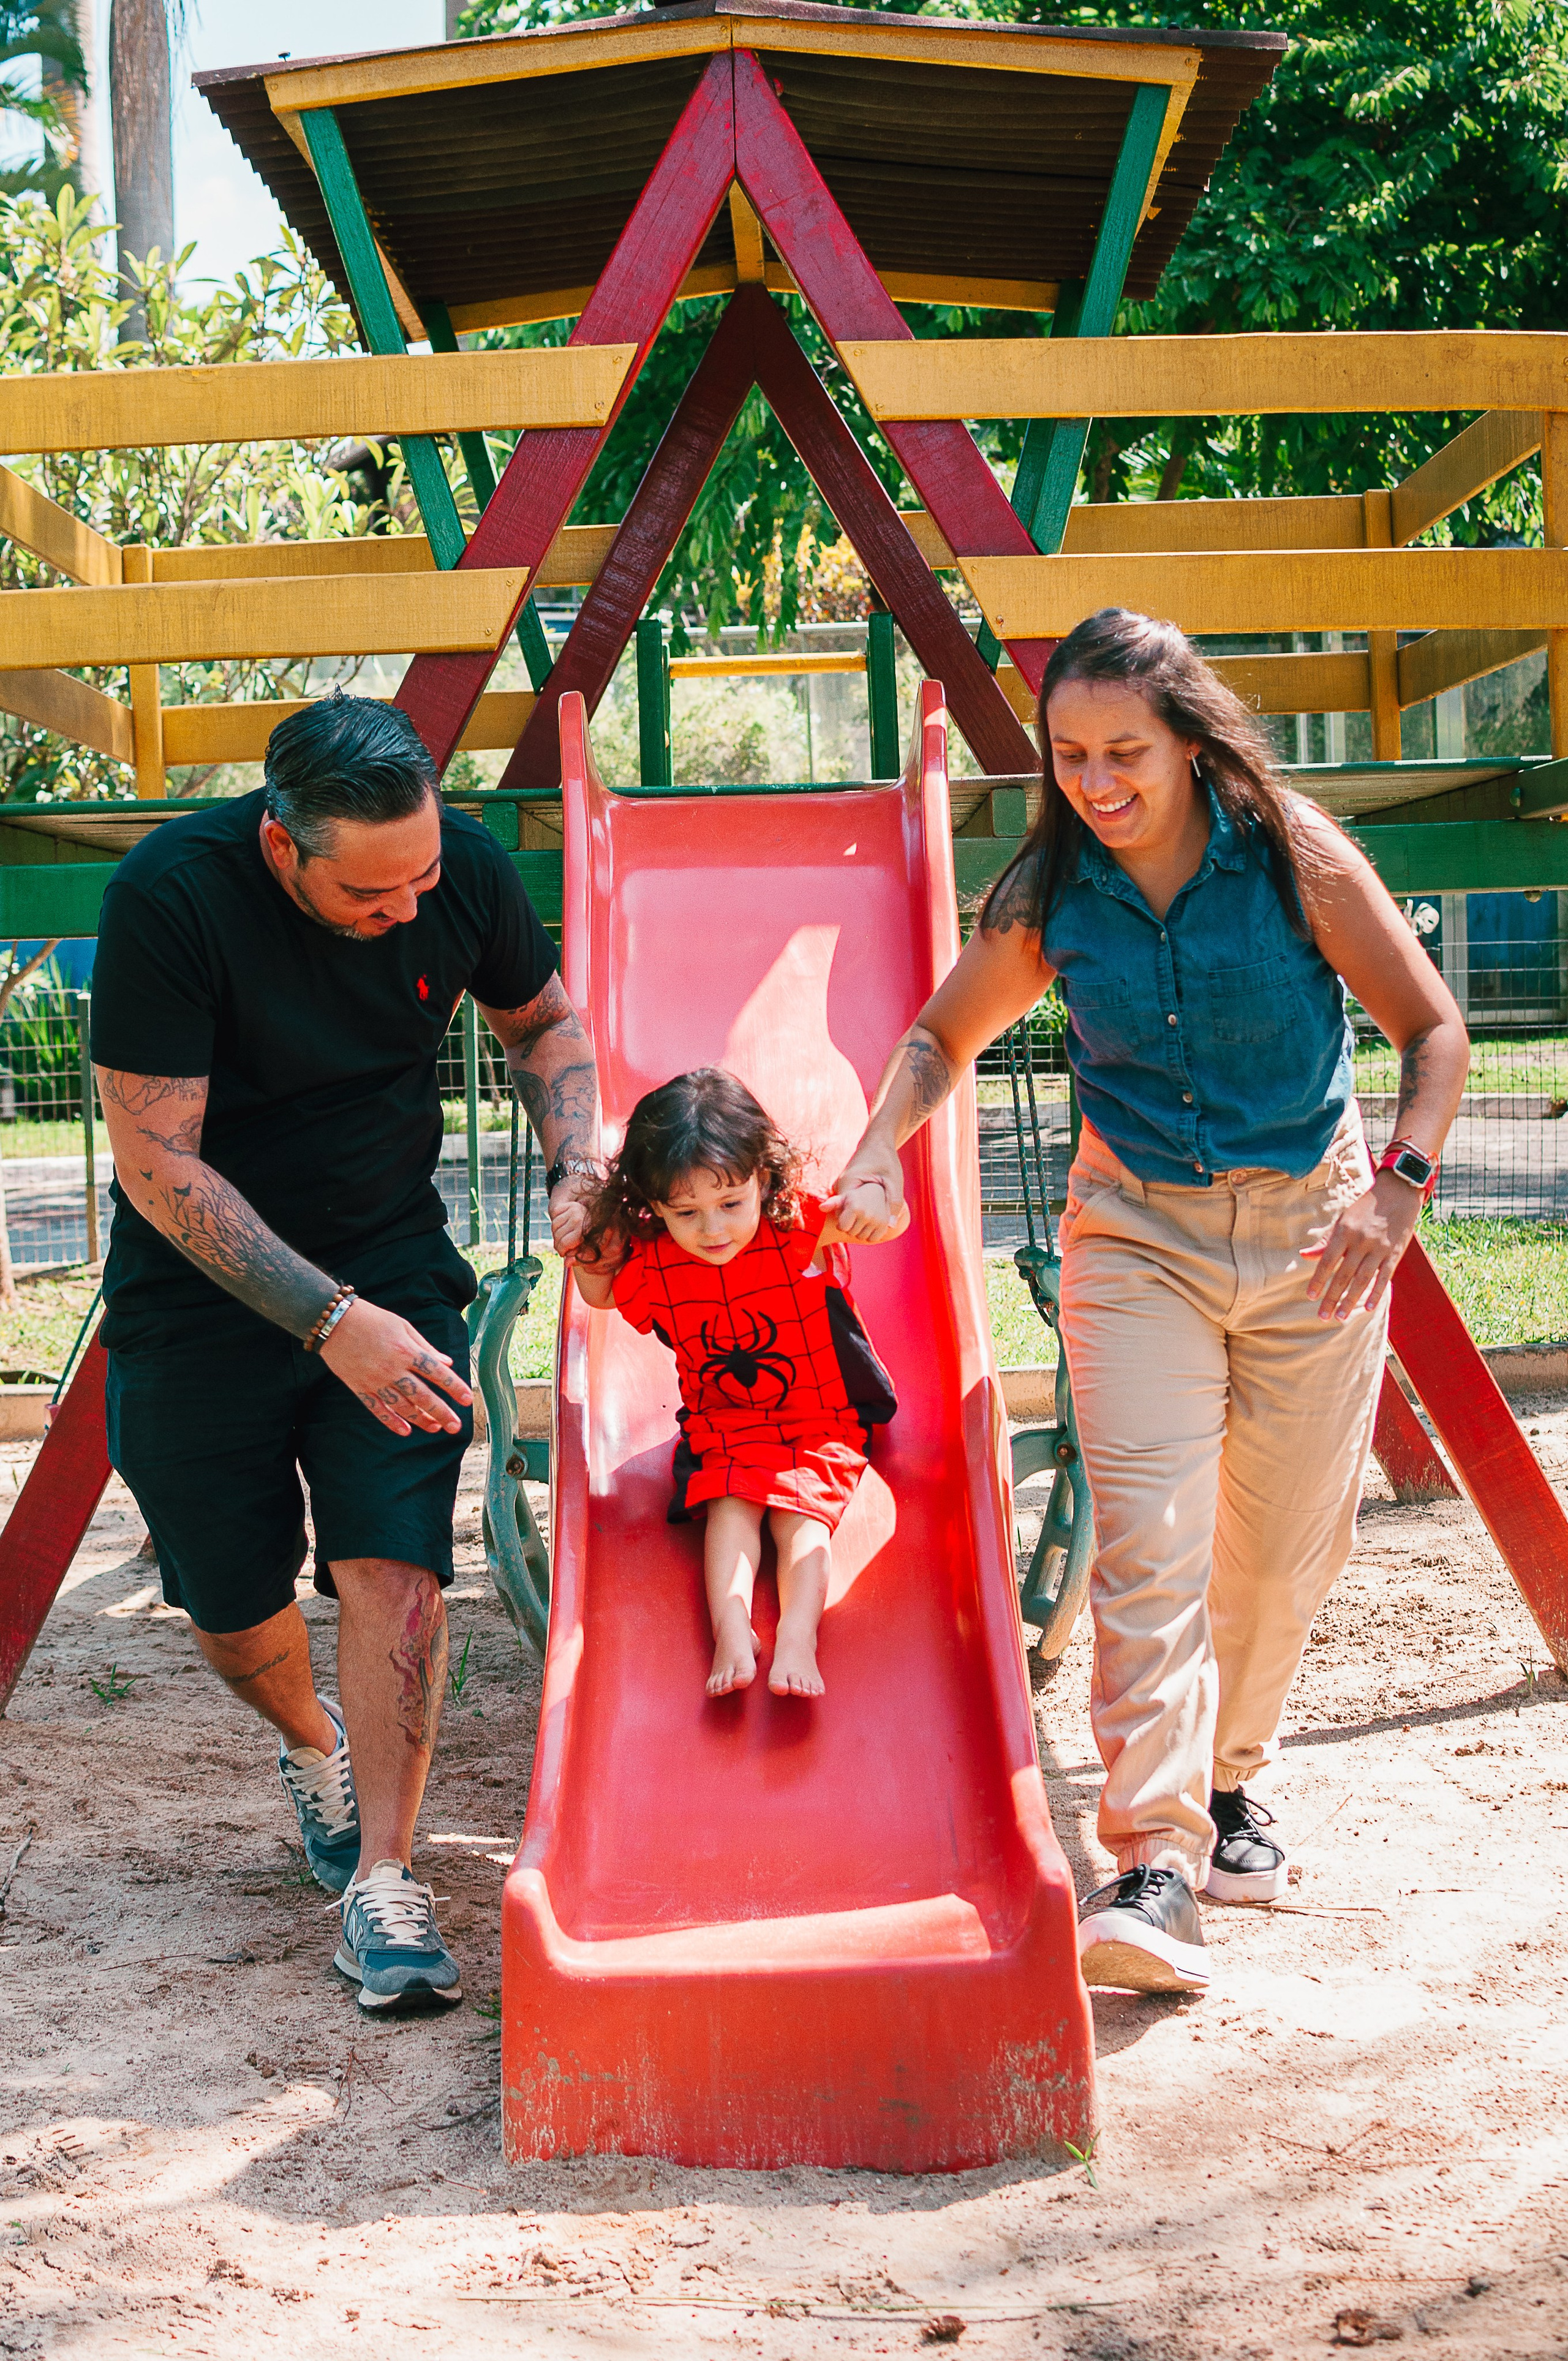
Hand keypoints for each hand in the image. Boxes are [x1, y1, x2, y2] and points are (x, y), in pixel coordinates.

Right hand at [319, 1298, 472, 1436]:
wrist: (334, 1322)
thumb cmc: (372, 1319)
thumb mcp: (403, 1326)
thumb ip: (425, 1346)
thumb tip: (446, 1362)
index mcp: (406, 1350)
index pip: (436, 1373)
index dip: (454, 1387)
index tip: (468, 1400)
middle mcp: (393, 1369)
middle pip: (422, 1395)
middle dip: (442, 1412)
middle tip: (456, 1426)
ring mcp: (375, 1381)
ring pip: (402, 1406)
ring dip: (421, 1419)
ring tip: (436, 1427)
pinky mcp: (359, 1388)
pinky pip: (377, 1409)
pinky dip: (391, 1422)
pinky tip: (405, 1430)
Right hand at [548, 1176, 595, 1256]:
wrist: (592, 1199)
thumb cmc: (595, 1225)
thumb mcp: (591, 1241)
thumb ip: (580, 1253)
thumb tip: (567, 1264)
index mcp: (588, 1226)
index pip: (567, 1243)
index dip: (563, 1250)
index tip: (564, 1253)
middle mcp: (579, 1216)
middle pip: (559, 1238)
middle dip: (559, 1245)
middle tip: (563, 1246)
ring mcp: (571, 1209)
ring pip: (554, 1228)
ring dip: (557, 1234)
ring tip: (564, 1234)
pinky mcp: (563, 1204)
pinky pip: (553, 1218)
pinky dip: (556, 1222)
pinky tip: (564, 1222)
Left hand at [820, 1190, 899, 1245]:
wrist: (878, 1192)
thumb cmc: (856, 1196)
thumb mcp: (844, 1198)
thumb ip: (833, 1203)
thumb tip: (821, 1207)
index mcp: (855, 1207)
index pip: (843, 1228)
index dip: (842, 1224)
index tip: (845, 1216)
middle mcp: (867, 1214)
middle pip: (852, 1233)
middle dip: (851, 1228)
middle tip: (855, 1217)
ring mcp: (877, 1220)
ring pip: (862, 1237)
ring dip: (860, 1232)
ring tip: (862, 1220)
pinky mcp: (885, 1226)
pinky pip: (872, 1239)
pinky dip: (870, 1235)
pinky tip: (869, 1225)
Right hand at [830, 1149, 904, 1241]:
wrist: (877, 1142)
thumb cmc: (886, 1159)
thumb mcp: (894, 1180)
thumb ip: (893, 1202)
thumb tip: (890, 1227)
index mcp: (848, 1183)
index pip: (844, 1214)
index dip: (857, 1223)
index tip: (872, 1224)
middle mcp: (840, 1186)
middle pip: (842, 1217)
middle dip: (857, 1223)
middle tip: (877, 1221)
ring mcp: (841, 1188)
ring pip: (844, 1213)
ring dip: (857, 1218)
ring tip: (875, 1216)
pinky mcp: (846, 1189)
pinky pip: (848, 1207)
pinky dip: (858, 1212)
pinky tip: (871, 1213)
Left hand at [1303, 1172, 1421, 1321]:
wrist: (1397, 1193)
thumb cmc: (1364, 1209)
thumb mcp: (1343, 1220)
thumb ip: (1325, 1240)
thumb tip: (1304, 1255)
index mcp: (1344, 1231)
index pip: (1327, 1260)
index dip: (1318, 1280)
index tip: (1310, 1296)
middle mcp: (1360, 1241)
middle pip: (1343, 1274)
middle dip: (1332, 1296)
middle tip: (1322, 1316)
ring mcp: (1379, 1248)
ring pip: (1362, 1278)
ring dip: (1351, 1299)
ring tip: (1340, 1316)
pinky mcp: (1395, 1253)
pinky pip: (1384, 1276)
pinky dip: (1376, 1292)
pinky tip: (1367, 1307)